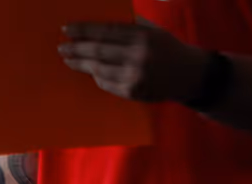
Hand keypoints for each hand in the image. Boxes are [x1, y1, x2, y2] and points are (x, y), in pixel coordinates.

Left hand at [59, 22, 207, 103]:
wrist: (189, 75)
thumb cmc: (167, 48)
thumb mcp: (153, 31)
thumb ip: (130, 26)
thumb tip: (98, 24)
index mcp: (143, 35)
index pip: (106, 30)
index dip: (84, 29)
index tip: (66, 29)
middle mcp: (139, 55)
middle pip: (98, 51)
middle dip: (76, 48)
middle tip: (61, 47)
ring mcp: (135, 75)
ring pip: (99, 69)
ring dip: (81, 64)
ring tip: (69, 59)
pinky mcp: (132, 91)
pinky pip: (106, 83)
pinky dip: (96, 76)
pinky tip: (89, 71)